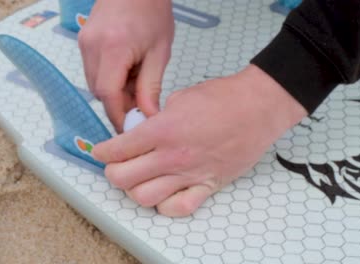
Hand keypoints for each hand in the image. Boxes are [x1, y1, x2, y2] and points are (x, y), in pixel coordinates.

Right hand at [78, 0, 173, 131]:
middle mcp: (92, 46)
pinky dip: (108, 77)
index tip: (130, 128)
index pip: (108, 94)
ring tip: (135, 80)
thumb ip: (150, 87)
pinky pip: (92, 70)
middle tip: (140, 103)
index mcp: (113, 48)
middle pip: (98, 91)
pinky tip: (125, 69)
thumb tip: (147, 115)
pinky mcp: (83, 40)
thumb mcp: (159, 52)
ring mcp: (84, 42)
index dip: (118, 116)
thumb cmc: (152, 11)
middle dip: (118, 103)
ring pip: (94, 83)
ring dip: (113, 91)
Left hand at [92, 65, 307, 216]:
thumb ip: (156, 119)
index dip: (103, 152)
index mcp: (163, 130)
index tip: (101, 152)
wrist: (258, 107)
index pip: (118, 150)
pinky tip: (164, 192)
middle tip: (116, 165)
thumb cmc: (222, 98)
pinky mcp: (208, 185)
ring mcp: (191, 174)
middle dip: (113, 173)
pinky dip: (165, 205)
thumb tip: (140, 132)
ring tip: (139, 179)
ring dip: (135, 190)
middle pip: (123, 178)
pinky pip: (179, 208)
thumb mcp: (179, 98)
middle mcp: (172, 156)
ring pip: (145, 197)